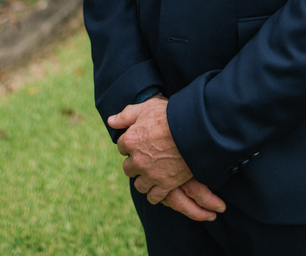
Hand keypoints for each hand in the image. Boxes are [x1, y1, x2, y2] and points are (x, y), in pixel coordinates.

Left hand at [108, 97, 225, 220]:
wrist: (195, 129)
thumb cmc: (170, 115)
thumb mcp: (146, 107)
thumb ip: (126, 115)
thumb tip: (110, 121)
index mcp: (130, 140)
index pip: (122, 146)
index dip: (131, 142)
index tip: (142, 140)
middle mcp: (137, 160)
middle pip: (128, 168)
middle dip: (135, 162)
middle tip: (147, 156)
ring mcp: (151, 174)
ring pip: (139, 185)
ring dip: (143, 179)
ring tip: (153, 172)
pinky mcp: (165, 185)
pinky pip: (153, 197)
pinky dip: (155, 193)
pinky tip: (160, 186)